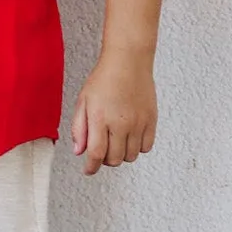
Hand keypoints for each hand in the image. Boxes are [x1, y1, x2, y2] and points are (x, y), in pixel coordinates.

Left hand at [72, 50, 155, 174]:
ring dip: (121, 155)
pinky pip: (146, 147)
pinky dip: (137, 148)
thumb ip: (80, 128)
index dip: (91, 167)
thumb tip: (79, 151)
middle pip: (114, 159)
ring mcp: (138, 123)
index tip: (88, 170)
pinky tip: (130, 138)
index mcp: (100, 118)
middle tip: (101, 151)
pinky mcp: (151, 120)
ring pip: (131, 156)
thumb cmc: (104, 79)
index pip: (96, 154)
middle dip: (105, 160)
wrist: (128, 62)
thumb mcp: (83, 101)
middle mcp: (121, 123)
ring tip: (115, 142)